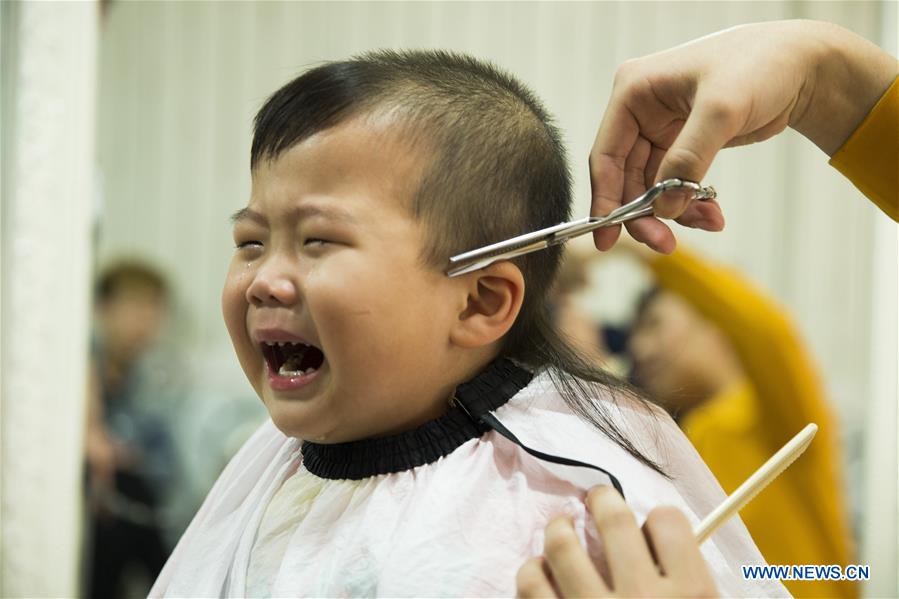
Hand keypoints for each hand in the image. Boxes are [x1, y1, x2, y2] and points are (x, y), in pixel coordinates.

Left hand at [517, 486, 716, 597]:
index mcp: (691, 594)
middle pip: (614, 518)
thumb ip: (689, 575)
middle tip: (595, 500)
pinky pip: (530, 582)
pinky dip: (531, 572)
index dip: (656, 518)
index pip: (668, 520)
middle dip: (601, 499)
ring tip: (562, 530)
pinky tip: (541, 574)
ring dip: (559, 530)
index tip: (646, 528)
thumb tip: (665, 530)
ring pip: (563, 544)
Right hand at [590, 20, 897, 252]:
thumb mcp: (721, 110)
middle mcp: (640, 111)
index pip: (606, 155)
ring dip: (675, 212)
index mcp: (633, 91)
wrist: (802, 64)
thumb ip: (687, 159)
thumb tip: (664, 208)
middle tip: (664, 243)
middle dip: (645, 214)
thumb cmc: (760, 66)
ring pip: (651, 187)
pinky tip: (714, 215)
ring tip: (709, 223)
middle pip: (626, 178)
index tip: (606, 240)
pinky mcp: (682, 144)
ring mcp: (660, 129)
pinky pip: (674, 185)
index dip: (605, 200)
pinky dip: (691, 205)